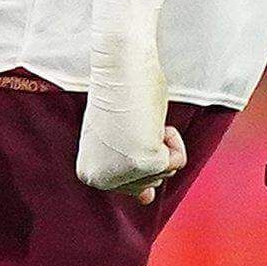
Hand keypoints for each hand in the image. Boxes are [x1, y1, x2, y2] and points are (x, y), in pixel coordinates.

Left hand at [77, 0, 181, 201]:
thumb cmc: (119, 96)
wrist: (120, 65)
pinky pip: (177, 162)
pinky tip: (153, 120)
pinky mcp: (144, 163)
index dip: (138, 155)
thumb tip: (146, 200)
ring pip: (166, 173)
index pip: (133, 186)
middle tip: (133, 123)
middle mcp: (100, 180)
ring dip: (162, 144)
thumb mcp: (120, 142)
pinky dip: (173, 140)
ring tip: (140, 120)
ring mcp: (122, 174)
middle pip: (151, 183)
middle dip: (152, 151)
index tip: (123, 131)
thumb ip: (129, 171)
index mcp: (88, 174)